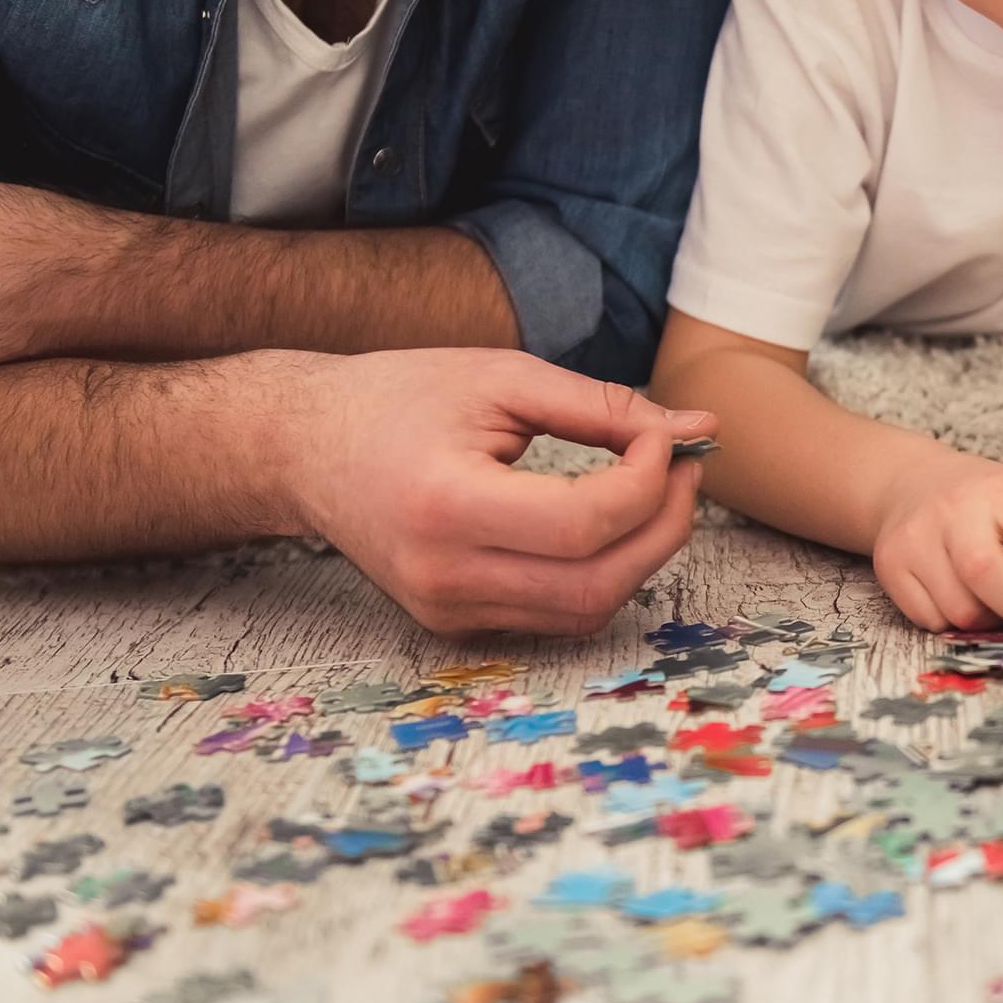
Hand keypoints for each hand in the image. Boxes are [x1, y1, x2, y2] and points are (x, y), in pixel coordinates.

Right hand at [275, 348, 713, 636]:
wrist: (305, 447)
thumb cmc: (401, 398)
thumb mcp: (504, 379)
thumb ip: (604, 407)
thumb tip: (696, 429)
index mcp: (446, 505)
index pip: (583, 523)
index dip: (647, 482)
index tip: (662, 437)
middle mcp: (443, 575)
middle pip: (596, 582)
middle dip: (663, 527)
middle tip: (683, 469)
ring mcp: (446, 610)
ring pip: (585, 609)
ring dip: (641, 555)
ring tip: (654, 491)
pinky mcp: (453, 623)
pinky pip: (556, 614)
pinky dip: (600, 572)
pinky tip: (609, 522)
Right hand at [871, 450, 1002, 637]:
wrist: (908, 483)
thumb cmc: (980, 502)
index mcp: (999, 491)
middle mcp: (953, 512)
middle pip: (993, 579)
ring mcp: (915, 540)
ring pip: (963, 611)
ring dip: (994, 623)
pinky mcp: (890, 567)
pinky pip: (932, 621)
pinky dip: (957, 625)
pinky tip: (966, 601)